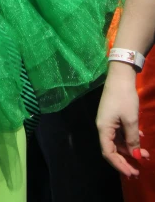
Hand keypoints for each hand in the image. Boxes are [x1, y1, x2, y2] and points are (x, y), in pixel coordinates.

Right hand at [97, 62, 148, 176]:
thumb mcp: (131, 120)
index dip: (119, 164)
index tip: (132, 173)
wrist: (121, 75)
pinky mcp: (113, 116)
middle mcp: (103, 126)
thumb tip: (137, 157)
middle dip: (126, 159)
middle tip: (139, 170)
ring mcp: (108, 121)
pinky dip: (130, 138)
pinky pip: (120, 132)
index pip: (108, 153)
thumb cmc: (124, 98)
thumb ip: (133, 140)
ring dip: (131, 149)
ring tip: (146, 154)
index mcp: (104, 128)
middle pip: (113, 149)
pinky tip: (141, 138)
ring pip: (118, 141)